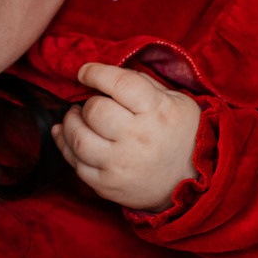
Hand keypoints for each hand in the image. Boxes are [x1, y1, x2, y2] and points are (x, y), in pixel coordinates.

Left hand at [53, 63, 201, 210]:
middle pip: (94, 111)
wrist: (192, 182)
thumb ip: (143, 83)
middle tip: (90, 104)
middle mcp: (137, 138)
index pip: (119, 83)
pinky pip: (76, 164)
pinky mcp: (108, 186)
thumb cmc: (181, 134)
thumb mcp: (175, 101)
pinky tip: (66, 135)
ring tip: (75, 117)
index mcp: (156, 111)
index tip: (84, 72)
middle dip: (87, 104)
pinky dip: (65, 146)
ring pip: (79, 139)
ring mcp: (120, 164)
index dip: (95, 73)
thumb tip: (107, 73)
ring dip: (70, 123)